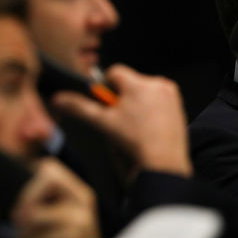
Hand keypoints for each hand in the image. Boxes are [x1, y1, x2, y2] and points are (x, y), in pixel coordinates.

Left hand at [12, 157, 100, 237]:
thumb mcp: (53, 219)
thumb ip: (39, 201)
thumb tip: (12, 182)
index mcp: (78, 191)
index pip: (47, 167)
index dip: (28, 184)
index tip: (24, 207)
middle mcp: (83, 199)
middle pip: (41, 181)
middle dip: (23, 204)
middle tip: (21, 227)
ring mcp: (80, 218)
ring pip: (32, 215)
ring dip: (24, 235)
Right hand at [51, 64, 192, 175]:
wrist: (163, 164)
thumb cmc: (133, 143)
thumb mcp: (103, 123)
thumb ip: (79, 107)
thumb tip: (58, 99)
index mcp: (138, 84)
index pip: (115, 72)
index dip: (106, 88)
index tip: (107, 105)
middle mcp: (157, 84)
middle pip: (130, 83)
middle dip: (123, 97)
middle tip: (121, 119)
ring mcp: (170, 95)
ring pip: (144, 92)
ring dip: (137, 104)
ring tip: (136, 126)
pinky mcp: (179, 106)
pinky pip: (159, 100)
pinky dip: (151, 110)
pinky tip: (148, 128)